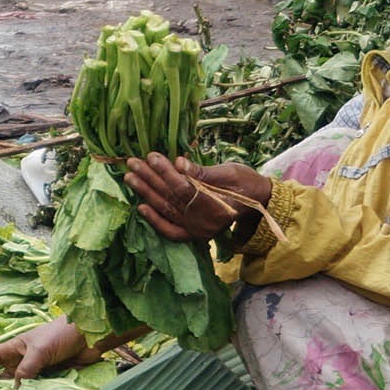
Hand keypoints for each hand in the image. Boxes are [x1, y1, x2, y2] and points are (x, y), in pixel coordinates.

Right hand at [0, 317, 92, 380]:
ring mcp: (35, 373)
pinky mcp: (49, 381)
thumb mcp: (40, 349)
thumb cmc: (62, 334)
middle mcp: (21, 362)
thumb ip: (27, 368)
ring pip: (18, 389)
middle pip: (0, 378)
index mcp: (14, 349)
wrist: (92, 336)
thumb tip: (15, 388)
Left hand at [124, 153, 271, 244]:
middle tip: (132, 163)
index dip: (166, 172)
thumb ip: (203, 172)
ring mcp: (198, 230)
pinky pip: (171, 230)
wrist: (259, 202)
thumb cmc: (246, 183)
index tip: (151, 156)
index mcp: (217, 206)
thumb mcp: (230, 172)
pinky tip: (141, 207)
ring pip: (167, 210)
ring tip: (130, 177)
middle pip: (171, 199)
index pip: (184, 188)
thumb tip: (178, 162)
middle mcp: (205, 222)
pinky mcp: (194, 233)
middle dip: (150, 179)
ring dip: (146, 193)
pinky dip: (155, 220)